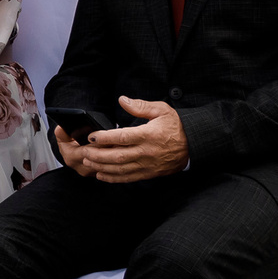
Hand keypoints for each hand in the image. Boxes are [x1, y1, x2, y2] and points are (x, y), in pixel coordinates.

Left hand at [68, 97, 187, 183]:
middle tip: (84, 151)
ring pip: (121, 169)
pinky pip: (128, 178)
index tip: (92, 136)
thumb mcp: (162, 110)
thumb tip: (122, 100)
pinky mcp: (148, 173)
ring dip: (102, 167)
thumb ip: (140, 106)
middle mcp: (146, 152)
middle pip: (118, 156)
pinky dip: (113, 178)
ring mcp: (147, 165)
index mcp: (149, 135)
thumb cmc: (176, 126)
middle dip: (98, 155)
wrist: (193, 146)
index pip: (123, 137)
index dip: (105, 137)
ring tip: (88, 162)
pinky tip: (101, 174)